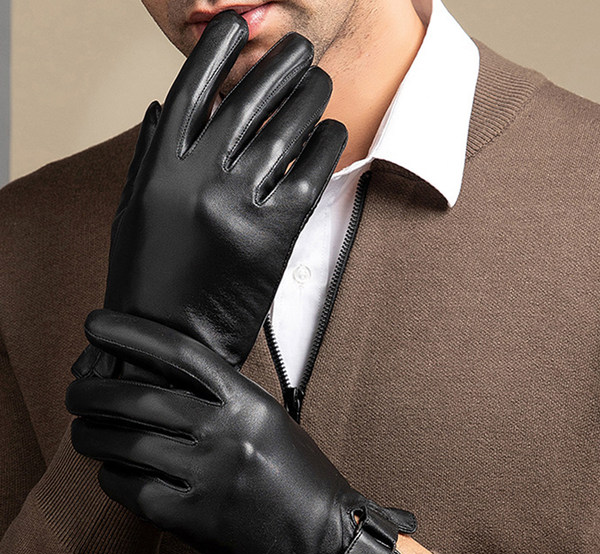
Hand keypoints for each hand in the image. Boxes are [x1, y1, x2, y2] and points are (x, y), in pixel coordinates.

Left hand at [67, 309, 417, 553]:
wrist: (324, 542)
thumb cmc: (301, 480)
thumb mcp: (271, 423)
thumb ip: (227, 402)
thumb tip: (170, 384)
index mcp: (250, 404)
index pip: (181, 354)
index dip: (132, 335)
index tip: (98, 325)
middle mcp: (227, 434)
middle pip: (141, 398)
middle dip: (94, 391)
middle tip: (77, 390)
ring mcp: (208, 476)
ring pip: (127, 444)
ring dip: (93, 435)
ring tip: (83, 431)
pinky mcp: (192, 519)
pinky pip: (132, 489)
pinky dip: (112, 476)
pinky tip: (112, 470)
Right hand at [76, 10, 346, 375]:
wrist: (168, 342)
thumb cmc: (149, 280)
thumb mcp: (133, 215)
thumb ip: (148, 158)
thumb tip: (161, 107)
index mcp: (158, 170)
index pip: (190, 90)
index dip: (215, 51)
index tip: (236, 25)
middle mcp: (196, 179)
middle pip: (245, 101)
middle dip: (277, 66)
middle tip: (300, 49)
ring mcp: (235, 206)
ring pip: (283, 133)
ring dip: (308, 99)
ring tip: (321, 82)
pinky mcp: (271, 237)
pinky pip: (308, 178)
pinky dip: (325, 148)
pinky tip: (333, 131)